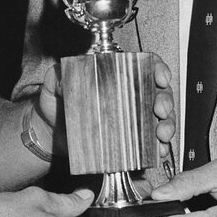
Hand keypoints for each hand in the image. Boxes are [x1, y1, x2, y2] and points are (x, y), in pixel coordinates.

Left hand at [33, 57, 176, 164]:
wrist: (50, 133)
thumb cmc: (55, 104)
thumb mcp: (54, 84)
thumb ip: (58, 77)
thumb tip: (65, 79)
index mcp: (117, 76)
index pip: (146, 66)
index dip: (158, 69)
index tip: (160, 77)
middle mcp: (130, 96)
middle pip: (159, 92)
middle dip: (165, 101)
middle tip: (160, 109)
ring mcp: (133, 119)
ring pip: (161, 118)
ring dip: (167, 125)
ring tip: (161, 134)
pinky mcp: (131, 140)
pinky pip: (151, 143)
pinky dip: (159, 147)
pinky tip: (159, 150)